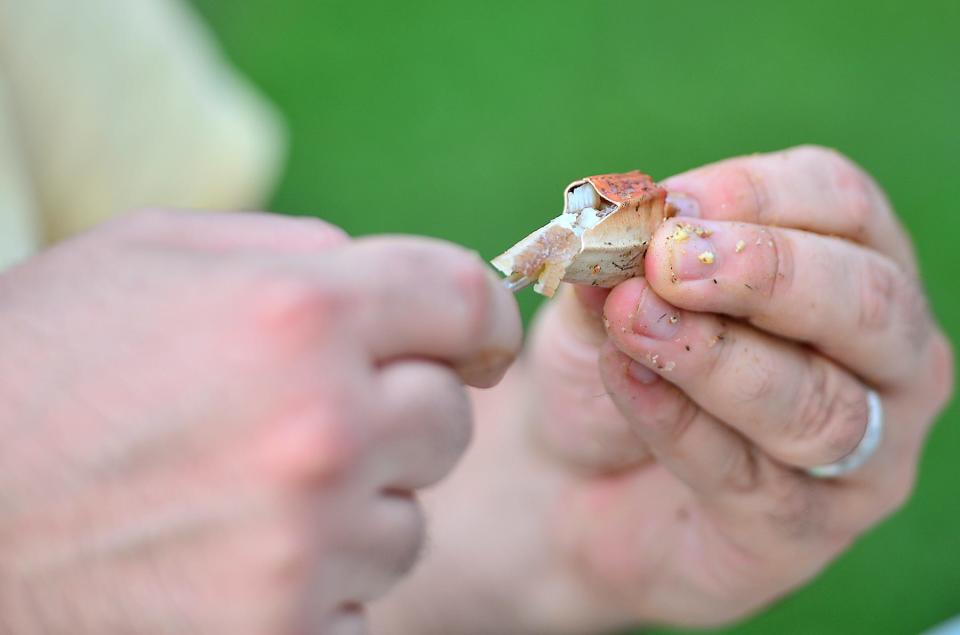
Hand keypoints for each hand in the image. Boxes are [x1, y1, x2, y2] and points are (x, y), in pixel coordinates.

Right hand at [0, 211, 520, 633]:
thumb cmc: (38, 366)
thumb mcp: (151, 258)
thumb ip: (292, 252)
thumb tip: (385, 282)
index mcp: (297, 311)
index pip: (462, 298)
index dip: (479, 318)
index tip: (475, 345)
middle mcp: (321, 426)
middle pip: (448, 418)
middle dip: (401, 415)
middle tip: (318, 423)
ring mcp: (305, 543)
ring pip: (408, 522)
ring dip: (353, 510)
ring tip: (247, 499)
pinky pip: (360, 608)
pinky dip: (318, 588)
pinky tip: (235, 562)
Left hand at [370, 146, 952, 632]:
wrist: (573, 479)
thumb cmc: (616, 363)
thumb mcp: (602, 299)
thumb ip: (615, 265)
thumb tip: (620, 226)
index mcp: (845, 264)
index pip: (841, 203)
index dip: (755, 195)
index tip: (663, 204)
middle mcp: (879, 358)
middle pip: (868, 300)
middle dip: (766, 272)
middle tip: (666, 261)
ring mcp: (859, 455)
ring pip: (823, 404)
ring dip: (719, 357)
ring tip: (634, 324)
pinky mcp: (804, 533)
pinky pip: (756, 482)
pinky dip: (684, 428)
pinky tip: (628, 382)